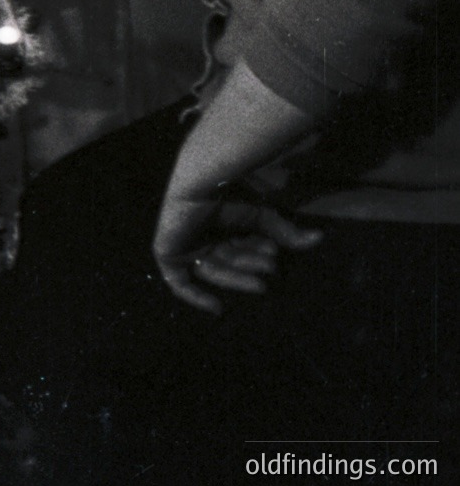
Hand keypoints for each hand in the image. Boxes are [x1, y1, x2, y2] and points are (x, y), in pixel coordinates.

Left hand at [153, 186, 322, 314]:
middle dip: (250, 265)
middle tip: (270, 268)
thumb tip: (319, 238)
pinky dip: (194, 297)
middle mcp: (200, 231)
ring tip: (260, 281)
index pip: (239, 245)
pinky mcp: (167, 250)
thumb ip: (285, 230)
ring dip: (236, 278)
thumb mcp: (261, 215)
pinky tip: (216, 307)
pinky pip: (178, 282)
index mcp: (218, 219)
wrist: (203, 178)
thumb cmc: (231, 190)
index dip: (257, 254)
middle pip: (228, 258)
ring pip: (212, 270)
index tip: (275, 258)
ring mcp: (183, 241)